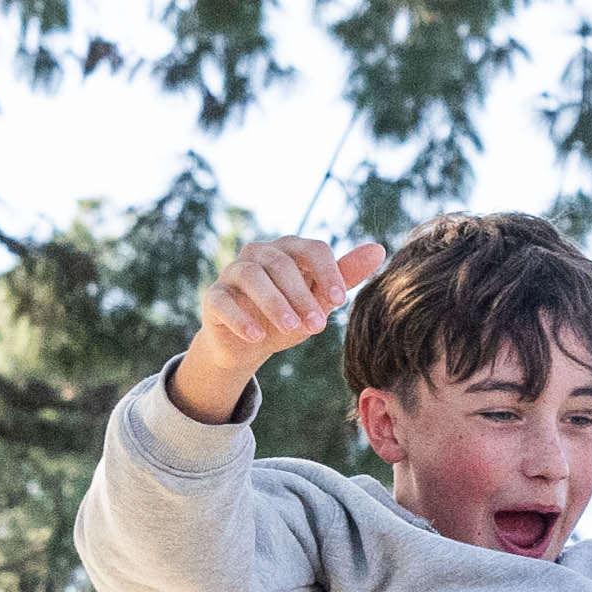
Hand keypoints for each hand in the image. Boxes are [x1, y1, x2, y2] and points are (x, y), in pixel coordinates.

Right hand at [171, 231, 388, 420]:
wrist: (251, 343)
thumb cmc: (290, 314)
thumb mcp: (319, 299)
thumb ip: (344, 275)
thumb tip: (378, 248)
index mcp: (289, 250)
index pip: (311, 248)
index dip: (327, 272)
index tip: (339, 302)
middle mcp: (258, 254)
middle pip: (281, 263)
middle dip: (302, 296)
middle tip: (318, 326)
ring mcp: (232, 272)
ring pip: (251, 276)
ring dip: (274, 303)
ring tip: (291, 329)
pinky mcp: (213, 297)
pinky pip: (222, 300)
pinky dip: (241, 318)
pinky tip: (257, 336)